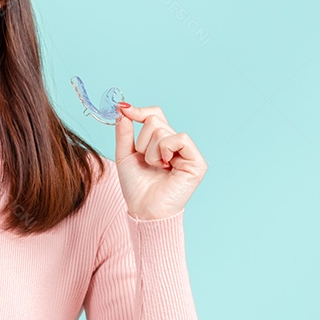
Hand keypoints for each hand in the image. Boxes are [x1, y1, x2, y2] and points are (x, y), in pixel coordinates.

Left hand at [114, 103, 206, 219]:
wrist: (143, 209)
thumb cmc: (136, 186)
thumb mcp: (125, 154)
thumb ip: (123, 132)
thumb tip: (122, 109)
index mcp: (161, 141)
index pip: (154, 114)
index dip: (139, 111)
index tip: (123, 109)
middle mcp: (176, 144)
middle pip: (155, 120)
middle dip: (142, 141)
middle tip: (147, 161)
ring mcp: (187, 152)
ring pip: (162, 130)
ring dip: (150, 151)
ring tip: (155, 167)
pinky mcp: (196, 161)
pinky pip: (179, 138)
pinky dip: (165, 150)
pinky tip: (165, 165)